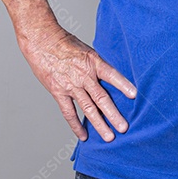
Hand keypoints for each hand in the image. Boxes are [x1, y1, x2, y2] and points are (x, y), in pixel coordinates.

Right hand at [22, 30, 136, 141]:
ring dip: (99, 124)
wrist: (42, 41)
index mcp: (93, 62)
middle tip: (123, 128)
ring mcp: (71, 86)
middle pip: (101, 98)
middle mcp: (84, 76)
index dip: (123, 85)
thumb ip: (98, 66)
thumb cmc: (66, 44)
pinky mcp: (58, 92)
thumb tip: (111, 80)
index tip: (134, 95)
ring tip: (109, 136)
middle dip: (113, 114)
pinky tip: (83, 135)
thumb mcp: (87, 51)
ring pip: (88, 108)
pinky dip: (76, 125)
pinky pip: (69, 112)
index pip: (112, 75)